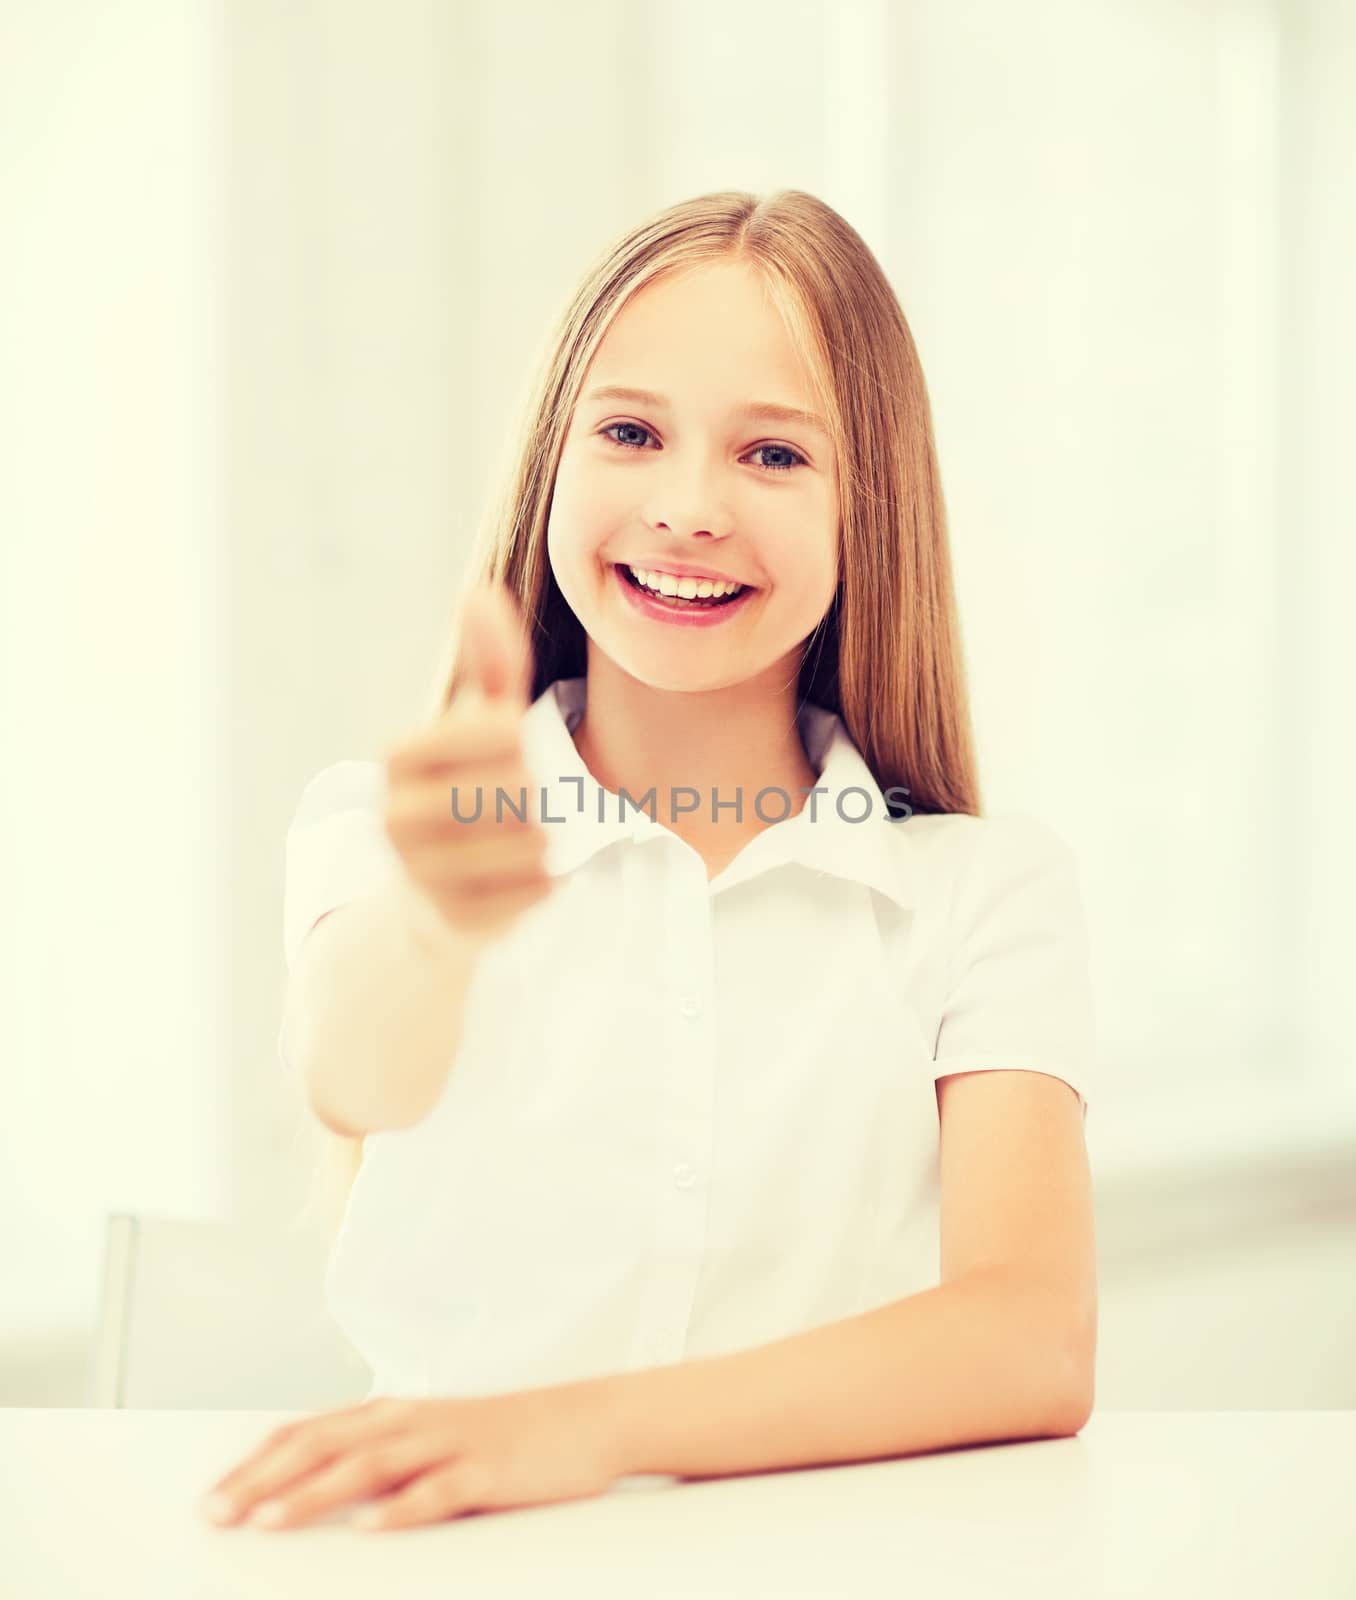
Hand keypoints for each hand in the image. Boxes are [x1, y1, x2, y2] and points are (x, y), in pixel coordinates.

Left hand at [199, 1380, 626, 1532]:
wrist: (588, 1418)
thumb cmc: (504, 1438)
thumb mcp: (433, 1440)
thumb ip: (380, 1458)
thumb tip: (314, 1489)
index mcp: (394, 1414)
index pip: (308, 1432)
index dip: (256, 1464)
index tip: (212, 1498)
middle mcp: (413, 1421)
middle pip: (325, 1445)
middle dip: (264, 1480)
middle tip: (217, 1515)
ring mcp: (450, 1442)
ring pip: (371, 1464)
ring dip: (315, 1492)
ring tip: (271, 1520)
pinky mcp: (488, 1470)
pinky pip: (439, 1490)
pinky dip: (401, 1508)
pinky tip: (370, 1529)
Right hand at [382, 581, 557, 948]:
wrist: (433, 894)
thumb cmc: (466, 788)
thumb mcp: (480, 723)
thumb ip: (488, 662)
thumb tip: (477, 589)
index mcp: (398, 759)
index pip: (492, 731)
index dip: (516, 737)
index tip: (515, 744)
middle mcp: (394, 817)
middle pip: (513, 790)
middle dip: (533, 792)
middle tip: (522, 799)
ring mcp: (418, 875)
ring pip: (526, 844)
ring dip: (543, 838)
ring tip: (530, 837)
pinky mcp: (451, 923)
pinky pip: (531, 894)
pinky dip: (546, 883)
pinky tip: (535, 875)